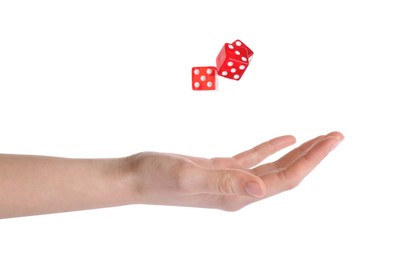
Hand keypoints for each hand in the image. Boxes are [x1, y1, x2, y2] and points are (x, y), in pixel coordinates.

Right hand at [123, 132, 343, 210]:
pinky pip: (253, 159)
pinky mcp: (220, 170)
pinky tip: (286, 138)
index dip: (311, 160)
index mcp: (237, 196)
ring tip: (317, 138)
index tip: (332, 140)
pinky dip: (271, 148)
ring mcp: (230, 182)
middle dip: (312, 156)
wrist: (136, 178)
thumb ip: (225, 183)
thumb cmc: (156, 178)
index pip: (285, 178)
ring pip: (272, 167)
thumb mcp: (190, 176)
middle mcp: (238, 192)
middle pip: (285, 174)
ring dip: (296, 153)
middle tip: (335, 135)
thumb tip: (261, 190)